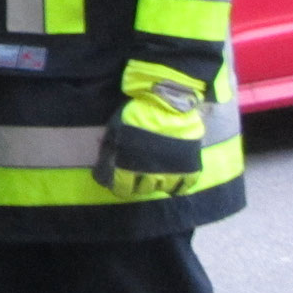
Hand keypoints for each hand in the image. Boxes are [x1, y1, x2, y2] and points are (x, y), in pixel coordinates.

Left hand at [94, 61, 206, 197]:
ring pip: (162, 188)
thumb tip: (102, 171)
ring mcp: (173, 172)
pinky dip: (177, 186)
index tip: (117, 184)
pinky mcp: (190, 167)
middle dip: (136, 184)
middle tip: (135, 177)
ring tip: (153, 176)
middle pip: (143, 189)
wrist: (168, 103)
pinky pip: (185, 185)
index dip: (119, 188)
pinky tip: (172, 180)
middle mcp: (151, 174)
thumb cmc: (136, 114)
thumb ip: (110, 151)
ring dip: (156, 184)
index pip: (123, 188)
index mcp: (130, 165)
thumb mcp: (116, 130)